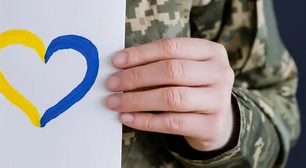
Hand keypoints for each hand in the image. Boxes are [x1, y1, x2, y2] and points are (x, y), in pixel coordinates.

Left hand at [105, 38, 236, 151]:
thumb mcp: (182, 69)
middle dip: (136, 77)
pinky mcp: (212, 125)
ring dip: (137, 100)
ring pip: (172, 98)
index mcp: (211, 51)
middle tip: (111, 83)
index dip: (141, 54)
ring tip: (114, 102)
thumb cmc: (190, 87)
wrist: (216, 120)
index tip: (116, 61)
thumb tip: (119, 67)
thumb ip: (156, 64)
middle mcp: (220, 73)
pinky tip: (127, 118)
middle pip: (172, 71)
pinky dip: (145, 121)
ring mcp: (219, 100)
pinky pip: (172, 123)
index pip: (171, 47)